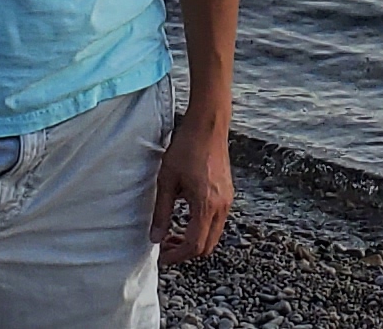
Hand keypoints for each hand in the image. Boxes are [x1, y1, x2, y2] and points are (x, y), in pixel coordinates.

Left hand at [150, 103, 234, 262]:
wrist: (208, 125)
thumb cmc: (186, 148)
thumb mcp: (166, 180)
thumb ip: (161, 212)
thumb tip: (155, 238)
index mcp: (206, 204)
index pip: (194, 245)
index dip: (176, 256)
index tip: (161, 256)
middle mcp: (222, 206)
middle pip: (206, 246)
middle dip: (185, 252)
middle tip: (164, 246)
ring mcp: (228, 200)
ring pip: (213, 236)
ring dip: (194, 240)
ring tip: (172, 233)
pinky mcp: (228, 194)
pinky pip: (217, 222)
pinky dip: (202, 228)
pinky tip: (185, 218)